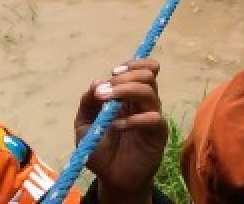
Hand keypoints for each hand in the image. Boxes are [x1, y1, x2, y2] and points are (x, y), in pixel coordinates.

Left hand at [76, 58, 166, 203]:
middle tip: (103, 92)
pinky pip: (152, 118)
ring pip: (149, 92)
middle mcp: (144, 102)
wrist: (111, 178)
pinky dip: (132, 119)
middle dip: (125, 77)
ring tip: (106, 104)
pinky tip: (116, 127)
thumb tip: (97, 82)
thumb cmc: (100, 150)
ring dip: (125, 91)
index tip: (113, 72)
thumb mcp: (84, 125)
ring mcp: (153, 116)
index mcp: (131, 96)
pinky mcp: (158, 133)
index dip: (133, 64)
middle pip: (147, 75)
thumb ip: (88, 104)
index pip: (144, 69)